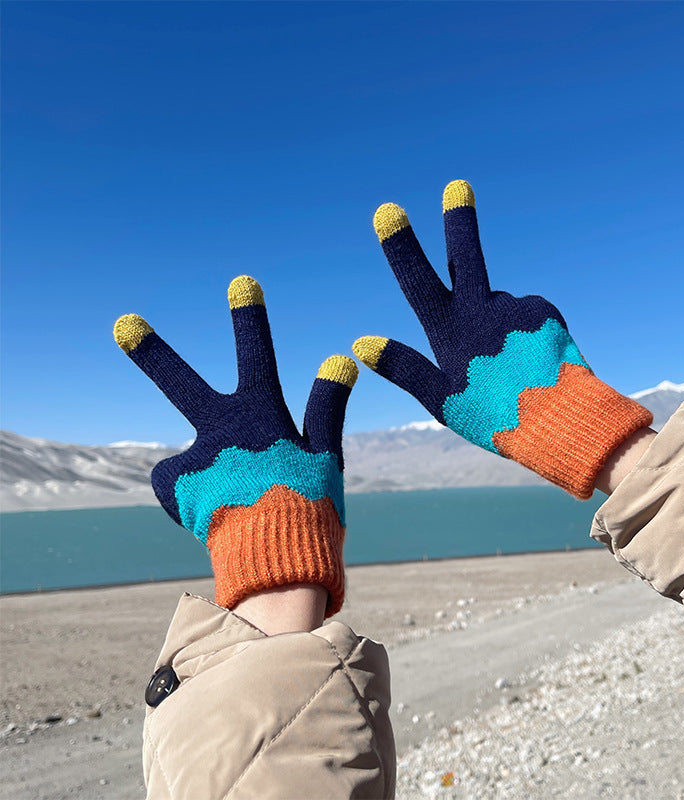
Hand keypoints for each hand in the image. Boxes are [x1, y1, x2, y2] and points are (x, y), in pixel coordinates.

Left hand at [114, 276, 356, 613]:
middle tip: (122, 324)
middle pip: (180, 383)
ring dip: (192, 478)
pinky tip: (218, 520)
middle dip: (151, 352)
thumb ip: (326, 405)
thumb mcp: (325, 455)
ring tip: (231, 512)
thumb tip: (342, 356)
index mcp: (262, 415)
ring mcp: (197, 459)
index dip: (250, 317)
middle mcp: (223, 429)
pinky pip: (181, 490)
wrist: (279, 559)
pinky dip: (197, 503)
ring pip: (182, 460)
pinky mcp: (179, 490)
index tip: (241, 281)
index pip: (257, 354)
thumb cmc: (311, 507)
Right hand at [353, 180, 651, 498]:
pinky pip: (524, 316)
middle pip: (467, 256)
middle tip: (458, 185)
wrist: (561, 422)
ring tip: (510, 372)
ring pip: (497, 306)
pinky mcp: (544, 312)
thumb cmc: (494, 419)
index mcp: (451, 332)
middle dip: (459, 220)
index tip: (388, 209)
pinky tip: (531, 363)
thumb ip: (403, 367)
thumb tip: (360, 342)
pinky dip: (522, 333)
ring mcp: (515, 308)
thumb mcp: (441, 401)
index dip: (401, 246)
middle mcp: (483, 310)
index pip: (418, 281)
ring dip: (497, 326)